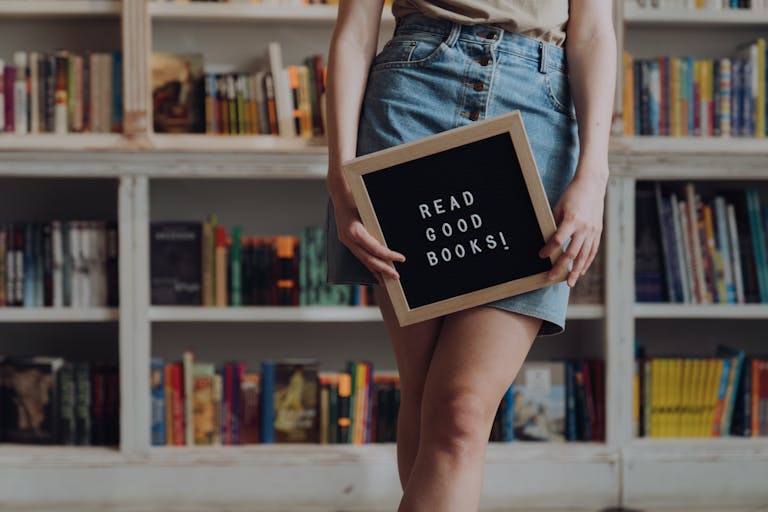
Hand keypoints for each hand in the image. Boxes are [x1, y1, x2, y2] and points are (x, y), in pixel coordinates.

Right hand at [330, 187, 405, 285]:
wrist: (339, 191)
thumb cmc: (356, 196)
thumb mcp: (368, 209)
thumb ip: (378, 224)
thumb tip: (390, 241)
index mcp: (354, 231)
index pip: (375, 248)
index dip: (388, 255)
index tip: (401, 259)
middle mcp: (348, 238)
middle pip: (368, 259)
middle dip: (383, 269)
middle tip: (396, 277)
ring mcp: (345, 241)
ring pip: (362, 260)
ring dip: (375, 271)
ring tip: (386, 280)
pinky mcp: (346, 241)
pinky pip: (358, 256)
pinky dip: (367, 265)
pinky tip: (374, 272)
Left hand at [538, 170, 605, 287]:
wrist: (592, 185)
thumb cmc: (572, 195)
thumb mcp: (559, 206)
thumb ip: (554, 223)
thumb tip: (546, 239)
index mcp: (572, 220)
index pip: (558, 240)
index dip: (549, 250)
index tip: (541, 256)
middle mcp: (584, 228)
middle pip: (572, 252)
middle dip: (561, 267)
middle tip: (551, 278)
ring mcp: (593, 231)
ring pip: (584, 256)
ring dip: (576, 271)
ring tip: (569, 283)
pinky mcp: (598, 232)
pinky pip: (592, 251)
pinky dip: (586, 263)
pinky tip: (580, 272)